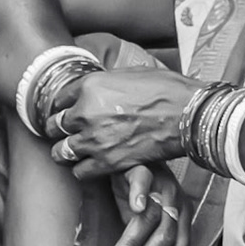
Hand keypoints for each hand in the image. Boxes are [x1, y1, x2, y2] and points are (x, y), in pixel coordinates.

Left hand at [43, 66, 193, 177]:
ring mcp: (95, 139)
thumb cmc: (167, 90)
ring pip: (61, 152)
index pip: (59, 99)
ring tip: (69, 153)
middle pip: (55, 125)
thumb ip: (107, 83)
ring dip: (64, 152)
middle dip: (58, 129)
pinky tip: (88, 166)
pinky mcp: (108, 162)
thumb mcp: (131, 73)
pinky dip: (82, 170)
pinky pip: (80, 172)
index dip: (61, 106)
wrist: (189, 114)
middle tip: (63, 133)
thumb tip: (100, 87)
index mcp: (90, 86)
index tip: (64, 111)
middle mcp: (85, 112)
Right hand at [107, 164, 188, 245]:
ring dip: (132, 244)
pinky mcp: (144, 166)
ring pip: (153, 218)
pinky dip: (140, 195)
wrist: (124, 154)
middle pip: (167, 240)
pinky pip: (143, 180)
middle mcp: (176, 204)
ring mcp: (162, 184)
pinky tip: (134, 207)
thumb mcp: (138, 227)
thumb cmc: (132, 196)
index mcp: (180, 221)